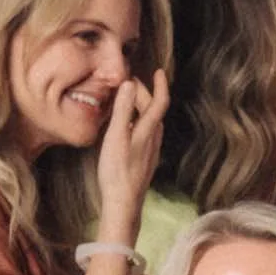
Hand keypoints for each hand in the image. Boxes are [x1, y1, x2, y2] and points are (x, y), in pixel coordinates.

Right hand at [95, 70, 170, 225]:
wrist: (124, 203)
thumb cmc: (117, 171)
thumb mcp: (115, 137)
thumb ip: (122, 110)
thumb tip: (128, 84)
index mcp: (148, 130)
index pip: (159, 101)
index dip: (160, 85)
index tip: (158, 71)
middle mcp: (154, 139)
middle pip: (153, 110)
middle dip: (143, 94)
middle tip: (129, 84)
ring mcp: (151, 151)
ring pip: (150, 122)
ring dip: (141, 108)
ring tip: (127, 101)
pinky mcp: (145, 160)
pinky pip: (145, 133)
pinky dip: (138, 122)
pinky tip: (127, 127)